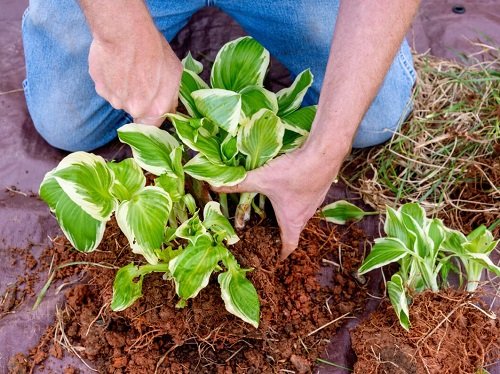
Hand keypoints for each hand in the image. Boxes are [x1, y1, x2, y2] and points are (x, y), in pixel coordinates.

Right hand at [88, 26, 181, 125]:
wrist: (125, 32)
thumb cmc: (154, 50)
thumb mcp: (175, 74)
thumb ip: (172, 97)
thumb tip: (170, 109)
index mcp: (153, 109)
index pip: (151, 126)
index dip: (152, 116)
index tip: (151, 106)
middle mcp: (132, 109)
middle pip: (135, 110)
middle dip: (139, 98)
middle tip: (142, 77)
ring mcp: (113, 99)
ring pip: (120, 98)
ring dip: (124, 88)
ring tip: (129, 67)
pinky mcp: (98, 86)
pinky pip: (107, 87)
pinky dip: (111, 79)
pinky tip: (117, 63)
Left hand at [214, 144, 346, 259]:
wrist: (324, 154)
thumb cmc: (294, 173)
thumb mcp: (262, 179)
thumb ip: (238, 183)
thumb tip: (213, 185)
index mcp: (293, 220)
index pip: (289, 245)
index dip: (282, 253)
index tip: (276, 257)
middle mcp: (306, 214)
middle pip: (294, 229)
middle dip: (280, 231)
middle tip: (266, 229)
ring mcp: (316, 201)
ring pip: (301, 213)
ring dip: (289, 213)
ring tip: (274, 208)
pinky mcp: (320, 187)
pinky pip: (307, 198)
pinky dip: (297, 197)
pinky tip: (288, 185)